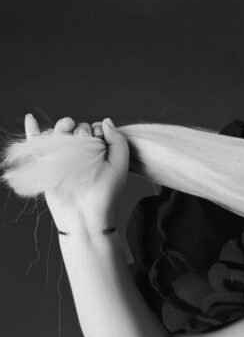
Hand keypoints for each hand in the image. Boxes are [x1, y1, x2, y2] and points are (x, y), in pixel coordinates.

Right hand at [25, 113, 129, 230]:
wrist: (85, 217)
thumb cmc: (106, 195)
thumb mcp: (120, 167)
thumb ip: (118, 142)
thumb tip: (106, 121)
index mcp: (99, 154)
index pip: (96, 130)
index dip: (98, 131)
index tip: (102, 143)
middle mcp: (82, 154)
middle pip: (78, 129)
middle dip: (82, 130)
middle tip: (85, 144)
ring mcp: (64, 158)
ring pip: (61, 132)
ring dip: (64, 125)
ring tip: (67, 127)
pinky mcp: (48, 164)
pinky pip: (38, 143)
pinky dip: (33, 130)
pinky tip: (31, 119)